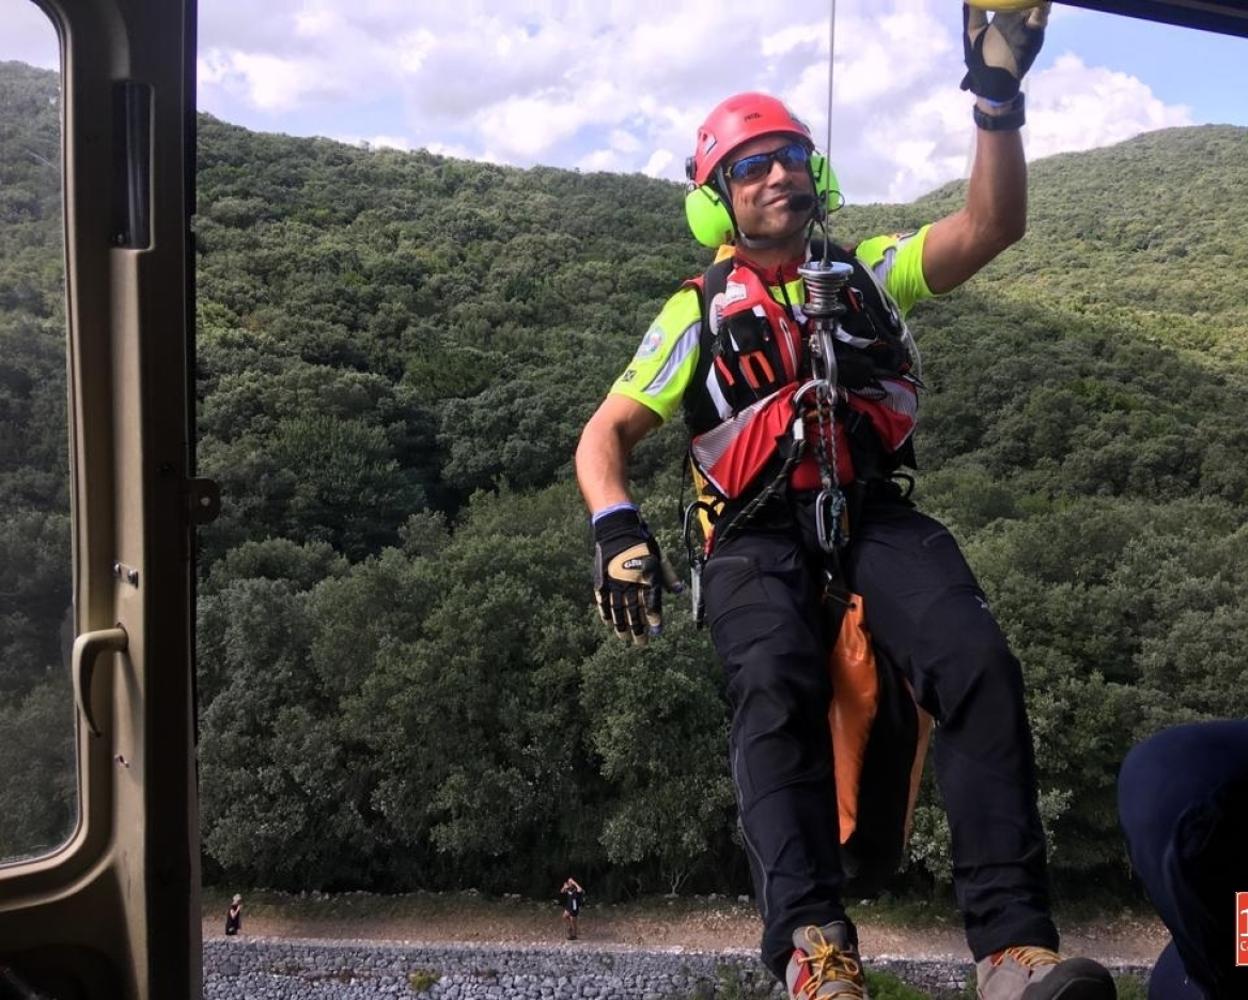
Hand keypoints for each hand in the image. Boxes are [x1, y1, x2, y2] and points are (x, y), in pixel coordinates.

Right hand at [592, 508, 681, 644]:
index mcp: (647, 577)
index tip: (657, 631)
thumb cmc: (642, 544)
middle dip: (639, 629)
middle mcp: (631, 583)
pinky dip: (606, 613)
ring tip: (625, 638)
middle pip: (634, 611)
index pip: (651, 603)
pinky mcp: (602, 581)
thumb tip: (679, 591)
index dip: (654, 618)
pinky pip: (603, 602)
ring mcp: (615, 583)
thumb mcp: (659, 558)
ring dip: (622, 626)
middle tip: (641, 642)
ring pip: (618, 610)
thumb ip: (668, 576)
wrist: (618, 530)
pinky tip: (609, 623)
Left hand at [960, 2, 1049, 101]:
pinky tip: (1040, 2)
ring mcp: (1027, 25)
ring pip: (1037, 2)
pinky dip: (1041, 8)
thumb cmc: (980, 61)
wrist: (991, 86)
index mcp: (1002, 14)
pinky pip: (1040, 18)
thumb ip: (973, 12)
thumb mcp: (973, 33)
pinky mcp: (1034, 36)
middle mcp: (1017, 17)